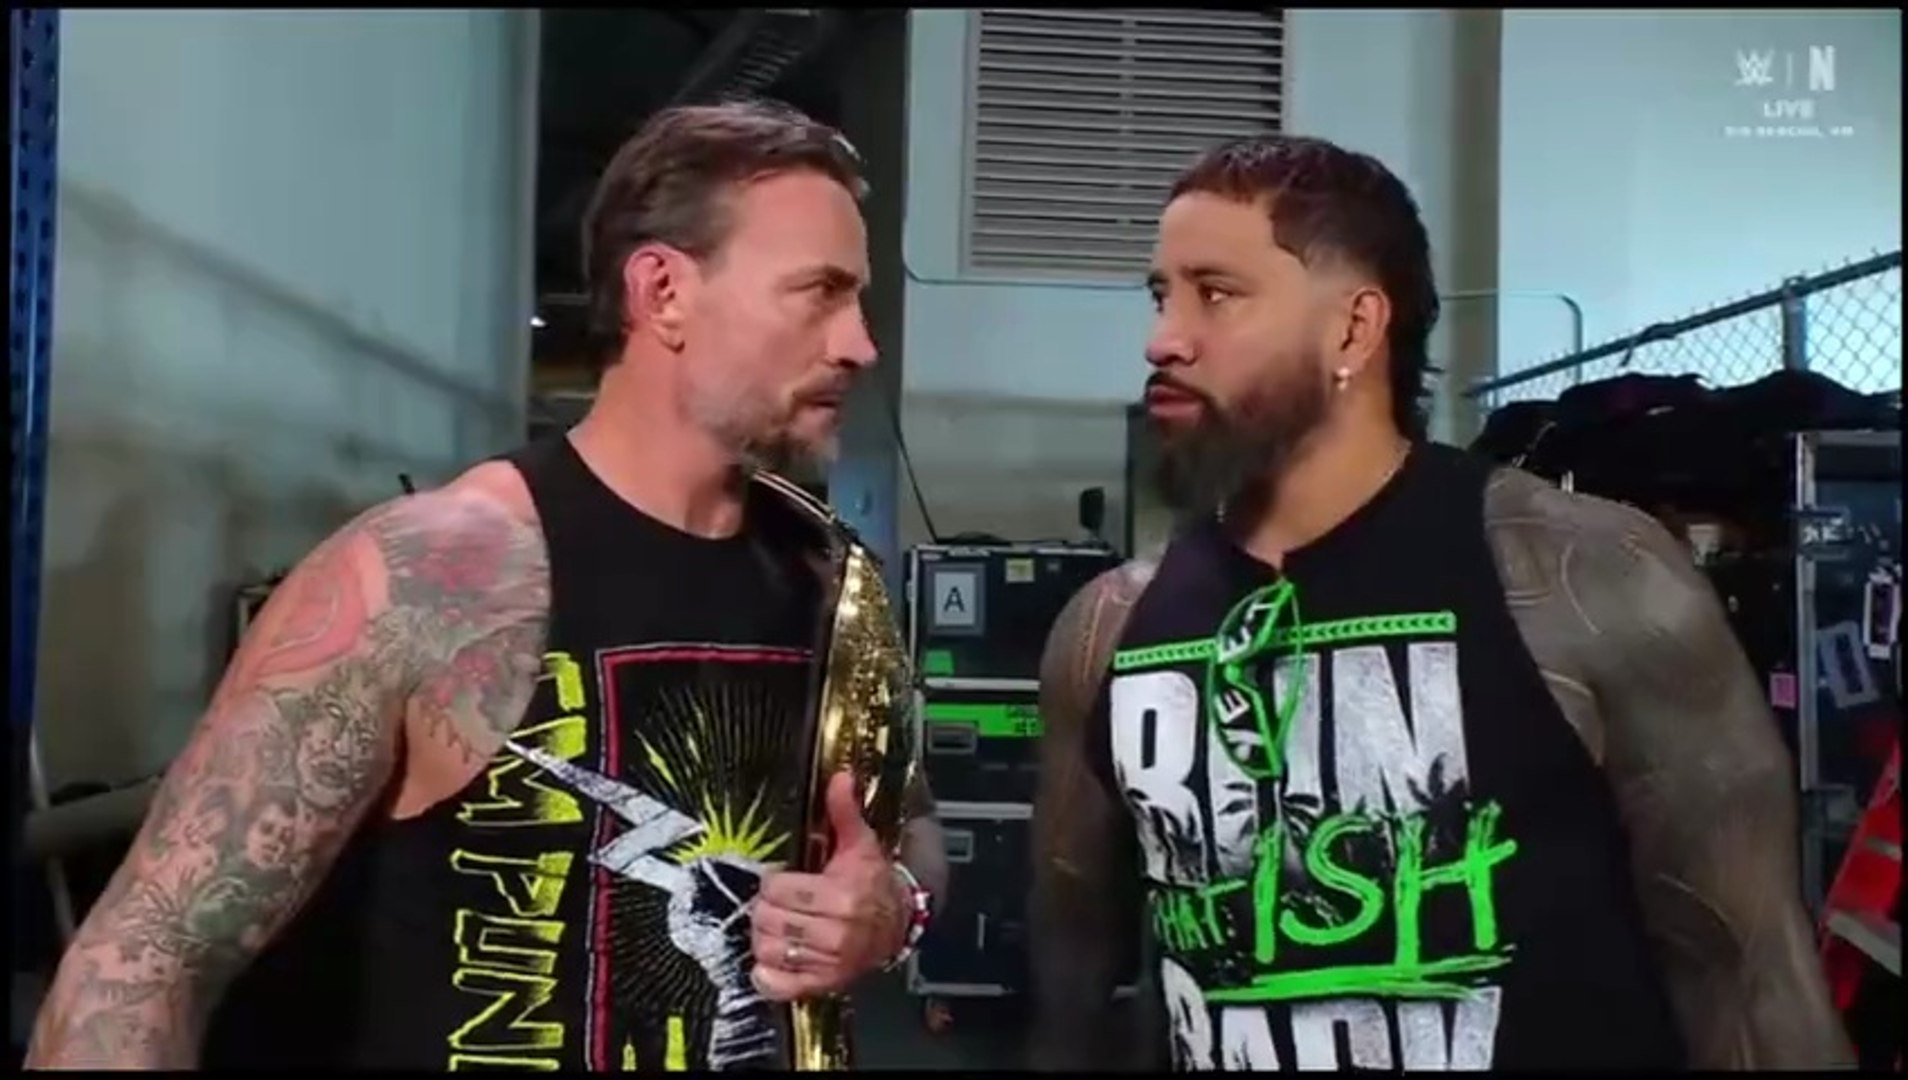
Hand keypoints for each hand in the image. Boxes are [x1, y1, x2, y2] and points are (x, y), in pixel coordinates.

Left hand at [750, 772, 907, 1001]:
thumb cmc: (873, 883)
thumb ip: (844, 811)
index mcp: (841, 895)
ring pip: (768, 949)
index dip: (773, 883)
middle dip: (766, 908)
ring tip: (777, 926)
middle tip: (777, 904)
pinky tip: (772, 959)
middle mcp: (835, 931)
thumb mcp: (861, 844)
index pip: (777, 889)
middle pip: (767, 919)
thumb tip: (840, 776)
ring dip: (765, 937)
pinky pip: (778, 985)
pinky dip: (767, 975)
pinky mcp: (823, 983)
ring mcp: (829, 961)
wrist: (898, 922)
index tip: (780, 881)